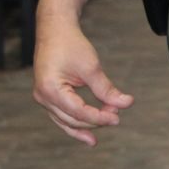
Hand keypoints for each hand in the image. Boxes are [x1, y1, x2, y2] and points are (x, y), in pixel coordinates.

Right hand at [33, 18, 133, 145]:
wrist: (55, 29)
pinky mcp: (47, 95)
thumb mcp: (91, 67)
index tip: (118, 117)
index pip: (79, 111)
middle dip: (94, 120)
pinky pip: (61, 115)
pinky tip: (86, 133)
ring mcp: (42, 97)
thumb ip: (106, 89)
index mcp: (51, 89)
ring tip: (95, 140)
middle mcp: (43, 96)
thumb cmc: (70, 44)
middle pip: (72, 119)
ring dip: (83, 126)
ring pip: (65, 121)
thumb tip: (125, 104)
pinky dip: (74, 123)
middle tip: (116, 115)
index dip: (99, 117)